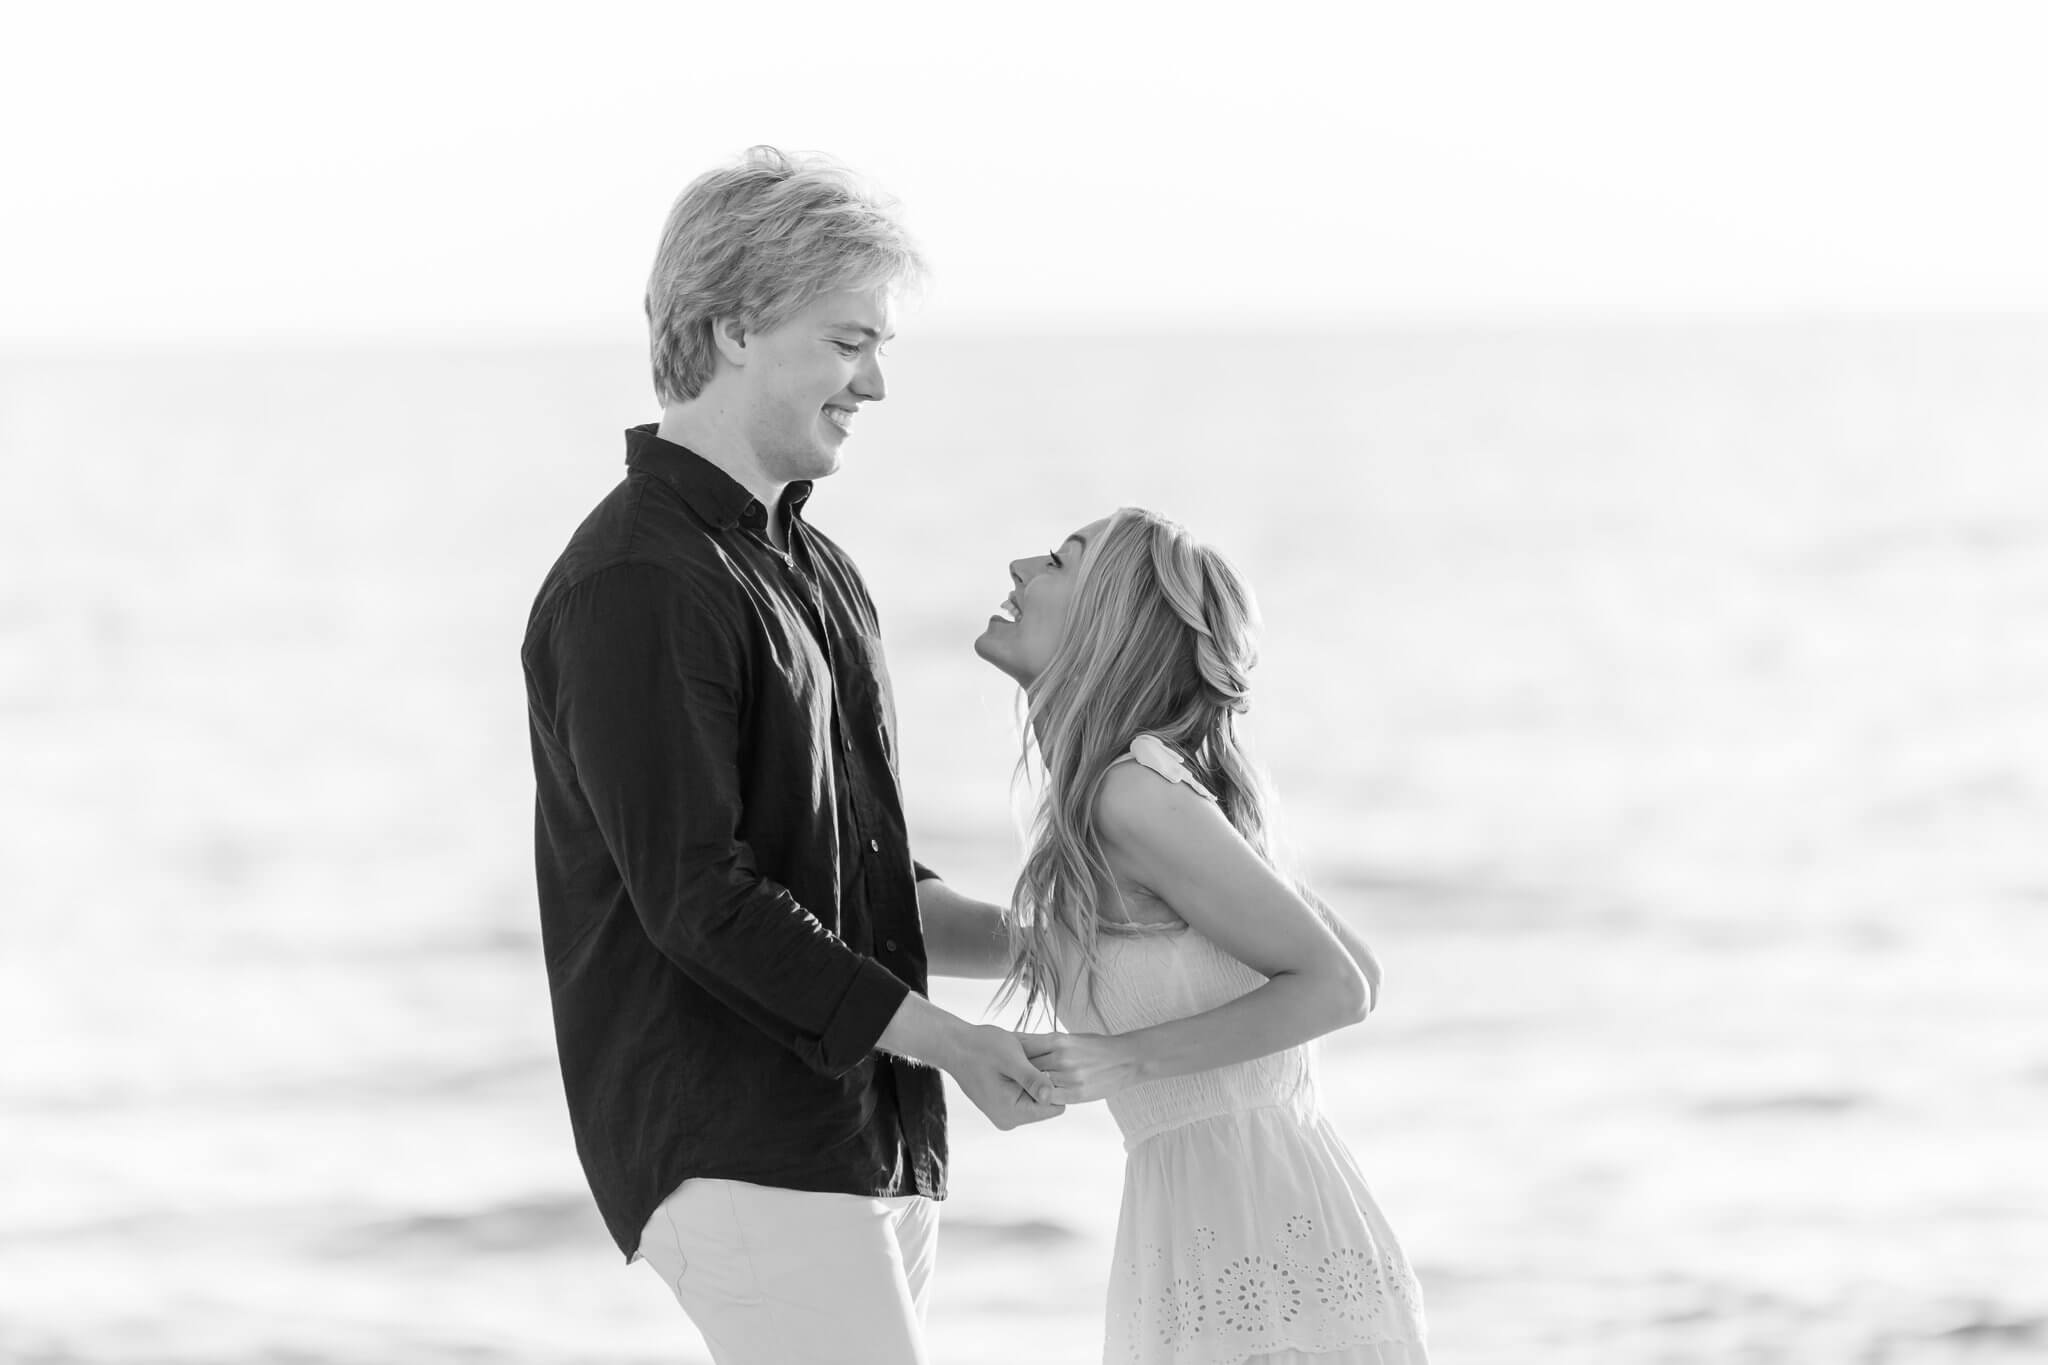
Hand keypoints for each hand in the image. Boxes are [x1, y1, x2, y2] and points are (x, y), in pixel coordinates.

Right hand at [948, 1024, 1065, 1130]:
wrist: (955, 1046)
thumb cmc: (980, 1049)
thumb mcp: (1011, 1059)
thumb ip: (1032, 1079)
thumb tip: (1051, 1096)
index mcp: (1012, 1113)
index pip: (1055, 1106)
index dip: (1055, 1083)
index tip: (1043, 1064)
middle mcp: (1010, 1119)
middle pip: (1047, 1102)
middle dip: (1044, 1078)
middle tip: (1028, 1059)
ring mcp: (1006, 1112)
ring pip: (1037, 1094)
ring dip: (1034, 1075)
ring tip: (1019, 1059)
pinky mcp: (1003, 1104)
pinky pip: (1026, 1092)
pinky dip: (1025, 1076)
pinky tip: (1014, 1063)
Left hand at [1018, 1031, 1141, 1103]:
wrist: (1126, 1059)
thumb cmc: (1096, 1047)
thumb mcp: (1072, 1038)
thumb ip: (1049, 1044)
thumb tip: (1024, 1046)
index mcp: (1058, 1040)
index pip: (1024, 1046)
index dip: (1012, 1053)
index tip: (1005, 1057)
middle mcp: (1061, 1057)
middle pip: (1026, 1066)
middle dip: (1017, 1071)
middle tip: (1007, 1076)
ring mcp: (1069, 1076)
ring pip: (1036, 1083)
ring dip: (1028, 1086)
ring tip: (1020, 1088)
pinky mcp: (1076, 1094)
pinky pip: (1049, 1099)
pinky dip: (1042, 1097)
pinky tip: (1040, 1096)